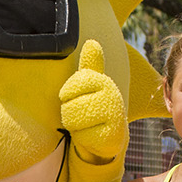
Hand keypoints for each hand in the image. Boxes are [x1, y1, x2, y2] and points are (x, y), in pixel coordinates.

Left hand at [60, 40, 125, 162]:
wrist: (110, 135)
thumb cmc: (94, 105)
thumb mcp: (90, 84)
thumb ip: (90, 65)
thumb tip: (92, 42)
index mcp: (103, 80)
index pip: (71, 86)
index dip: (66, 94)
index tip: (73, 97)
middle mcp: (113, 96)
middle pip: (70, 104)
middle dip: (69, 112)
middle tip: (80, 114)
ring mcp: (114, 116)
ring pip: (74, 120)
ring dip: (74, 125)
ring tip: (84, 123)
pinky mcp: (112, 136)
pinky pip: (83, 136)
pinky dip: (83, 138)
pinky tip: (91, 136)